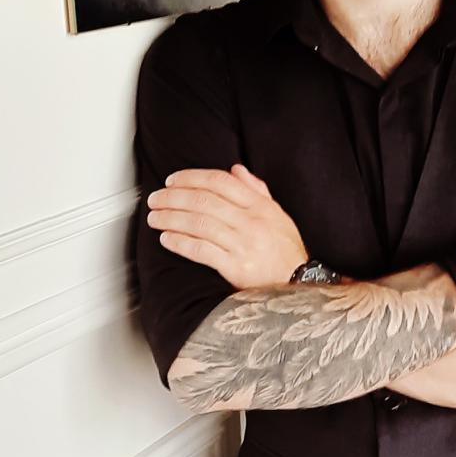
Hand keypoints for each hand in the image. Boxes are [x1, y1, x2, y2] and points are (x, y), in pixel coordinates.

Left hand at [145, 163, 307, 288]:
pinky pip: (201, 251)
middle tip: (156, 199)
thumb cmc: (287, 252)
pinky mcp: (236, 268)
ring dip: (171, 218)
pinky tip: (167, 239)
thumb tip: (235, 170)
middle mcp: (252, 223)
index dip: (192, 178)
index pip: (221, 182)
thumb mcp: (279, 216)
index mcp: (261, 207)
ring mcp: (243, 245)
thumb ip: (256, 191)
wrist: (300, 286)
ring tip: (155, 217)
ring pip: (199, 224)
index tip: (172, 180)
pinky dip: (180, 242)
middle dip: (173, 197)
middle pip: (204, 201)